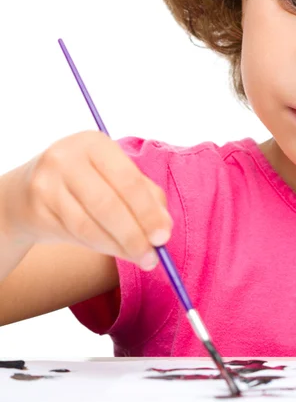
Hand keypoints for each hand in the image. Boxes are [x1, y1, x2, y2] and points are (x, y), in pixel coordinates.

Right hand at [4, 130, 171, 270]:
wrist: (24, 194)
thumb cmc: (87, 183)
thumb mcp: (116, 177)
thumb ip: (147, 196)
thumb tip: (164, 227)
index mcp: (94, 142)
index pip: (128, 180)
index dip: (148, 211)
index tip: (163, 237)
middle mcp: (66, 158)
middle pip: (108, 204)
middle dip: (135, 235)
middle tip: (152, 258)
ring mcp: (46, 184)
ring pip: (90, 225)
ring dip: (119, 247)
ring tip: (140, 258)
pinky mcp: (35, 210)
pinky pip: (75, 235)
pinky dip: (101, 246)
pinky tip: (115, 251)